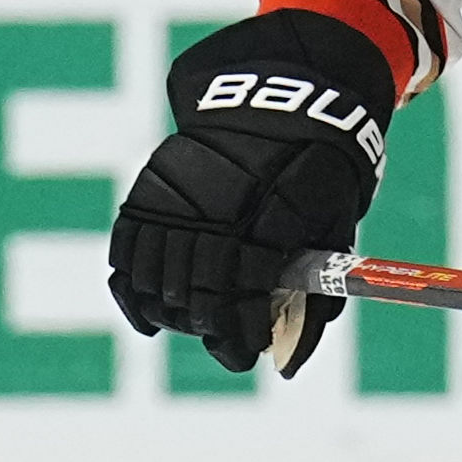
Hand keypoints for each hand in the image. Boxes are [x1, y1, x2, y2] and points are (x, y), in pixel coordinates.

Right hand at [107, 10, 396, 374]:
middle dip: (207, 327)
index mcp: (273, 214)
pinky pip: (126, 250)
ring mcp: (178, 193)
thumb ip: (315, 297)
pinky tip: (149, 312)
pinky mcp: (150, 186)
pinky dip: (132, 288)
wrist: (283, 96)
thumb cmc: (319, 171)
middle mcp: (218, 203)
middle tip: (222, 338)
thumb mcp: (335, 228)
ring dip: (170, 312)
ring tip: (190, 322)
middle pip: (194, 291)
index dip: (238, 335)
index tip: (246, 353)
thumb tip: (287, 365)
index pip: (240, 294)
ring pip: (155, 276)